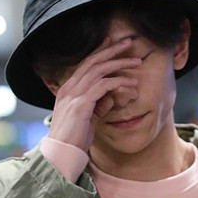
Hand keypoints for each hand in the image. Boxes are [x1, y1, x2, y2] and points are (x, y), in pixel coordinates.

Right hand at [46, 37, 141, 151]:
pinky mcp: (81, 104)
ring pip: (99, 69)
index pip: (84, 64)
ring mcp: (74, 95)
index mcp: (67, 90)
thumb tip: (110, 97)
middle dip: (112, 50)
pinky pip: (104, 86)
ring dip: (120, 63)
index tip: (113, 43)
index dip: (100, 52)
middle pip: (92, 61)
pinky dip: (119, 82)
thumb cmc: (73, 140)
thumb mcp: (87, 120)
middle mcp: (69, 88)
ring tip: (136, 62)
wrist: (61, 154)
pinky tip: (132, 84)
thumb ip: (97, 107)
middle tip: (128, 42)